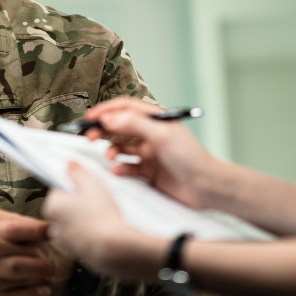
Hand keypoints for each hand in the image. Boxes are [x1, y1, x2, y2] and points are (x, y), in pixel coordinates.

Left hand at [43, 162, 164, 281]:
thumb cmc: (101, 217)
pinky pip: (82, 238)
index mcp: (52, 206)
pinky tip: (104, 229)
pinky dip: (91, 233)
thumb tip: (69, 163)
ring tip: (102, 215)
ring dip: (84, 219)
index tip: (86, 187)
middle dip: (79, 203)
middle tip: (96, 200)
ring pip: (74, 224)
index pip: (58, 189)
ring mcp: (66, 241)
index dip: (75, 186)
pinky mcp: (78, 253)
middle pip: (65, 207)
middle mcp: (54, 225)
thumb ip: (78, 172)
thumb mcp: (91, 184)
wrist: (113, 248)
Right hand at [85, 98, 223, 209]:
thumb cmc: (191, 158)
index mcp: (155, 119)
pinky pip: (127, 167)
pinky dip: (120, 168)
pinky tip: (119, 171)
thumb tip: (109, 118)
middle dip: (103, 131)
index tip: (89, 118)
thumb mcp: (162, 135)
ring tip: (109, 156)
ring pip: (121, 148)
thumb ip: (134, 124)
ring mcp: (149, 153)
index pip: (125, 108)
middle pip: (119, 127)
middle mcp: (151, 133)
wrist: (207, 187)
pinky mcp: (148, 171)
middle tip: (89, 137)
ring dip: (111, 150)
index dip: (106, 111)